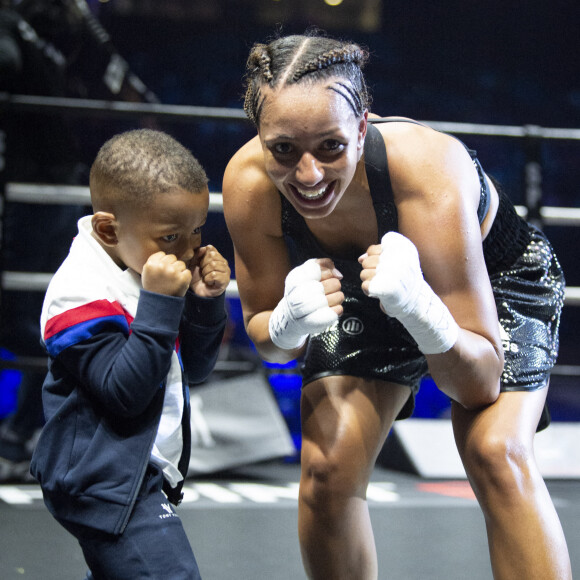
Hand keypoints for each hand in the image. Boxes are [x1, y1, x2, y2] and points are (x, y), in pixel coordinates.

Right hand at [141, 251, 191, 296]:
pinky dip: (185, 277)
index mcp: (151, 264)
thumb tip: (165, 252)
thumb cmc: (154, 286)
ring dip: (179, 270)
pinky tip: (178, 283)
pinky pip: (187, 272)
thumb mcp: (147, 272)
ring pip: (181, 263)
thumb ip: (155, 261)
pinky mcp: (182, 278)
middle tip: (168, 276)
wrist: (160, 303)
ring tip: (173, 280)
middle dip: (172, 265)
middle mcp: (162, 266)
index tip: (161, 270)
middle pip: (172, 257)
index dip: (163, 262)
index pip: (162, 254)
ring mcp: (172, 272)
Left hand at [189, 245, 230, 297]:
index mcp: (217, 256)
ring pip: (213, 265)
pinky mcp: (226, 280)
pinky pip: (214, 275)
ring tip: (206, 277)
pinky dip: (208, 279)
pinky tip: (209, 282)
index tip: (199, 264)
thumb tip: (205, 248)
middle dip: (203, 264)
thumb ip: (197, 254)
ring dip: (205, 273)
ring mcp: (226, 271)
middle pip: (212, 256)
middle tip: (203, 272)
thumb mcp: (193, 263)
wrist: (198, 292)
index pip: (210, 249)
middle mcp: (223, 262)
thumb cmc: (197, 277)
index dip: (202, 256)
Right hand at [269, 258, 343, 349]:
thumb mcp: (305, 273)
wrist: (291, 317)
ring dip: (337, 297)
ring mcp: (307, 310)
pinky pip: (338, 310)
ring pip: (339, 296)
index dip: (327, 272)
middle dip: (334, 285)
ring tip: (328, 300)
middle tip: (326, 290)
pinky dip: (336, 309)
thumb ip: (322, 265)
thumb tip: (338, 274)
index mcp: (295, 279)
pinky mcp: (317, 322)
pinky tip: (327, 309)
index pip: (319, 269)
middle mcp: (298, 295)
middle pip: (334, 283)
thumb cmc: (301, 292)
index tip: (323, 278)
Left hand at [359, 232, 457, 354]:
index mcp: (400, 251)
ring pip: (364, 273)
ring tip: (382, 285)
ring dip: (369, 281)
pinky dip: (369, 291)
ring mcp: (391, 273)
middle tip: (382, 278)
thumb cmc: (406, 284)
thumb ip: (378, 256)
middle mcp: (396, 260)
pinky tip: (378, 292)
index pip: (373, 250)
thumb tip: (361, 257)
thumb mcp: (396, 264)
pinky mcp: (385, 287)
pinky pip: (366, 285)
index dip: (373, 259)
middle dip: (370, 271)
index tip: (382, 267)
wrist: (417, 303)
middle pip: (367, 262)